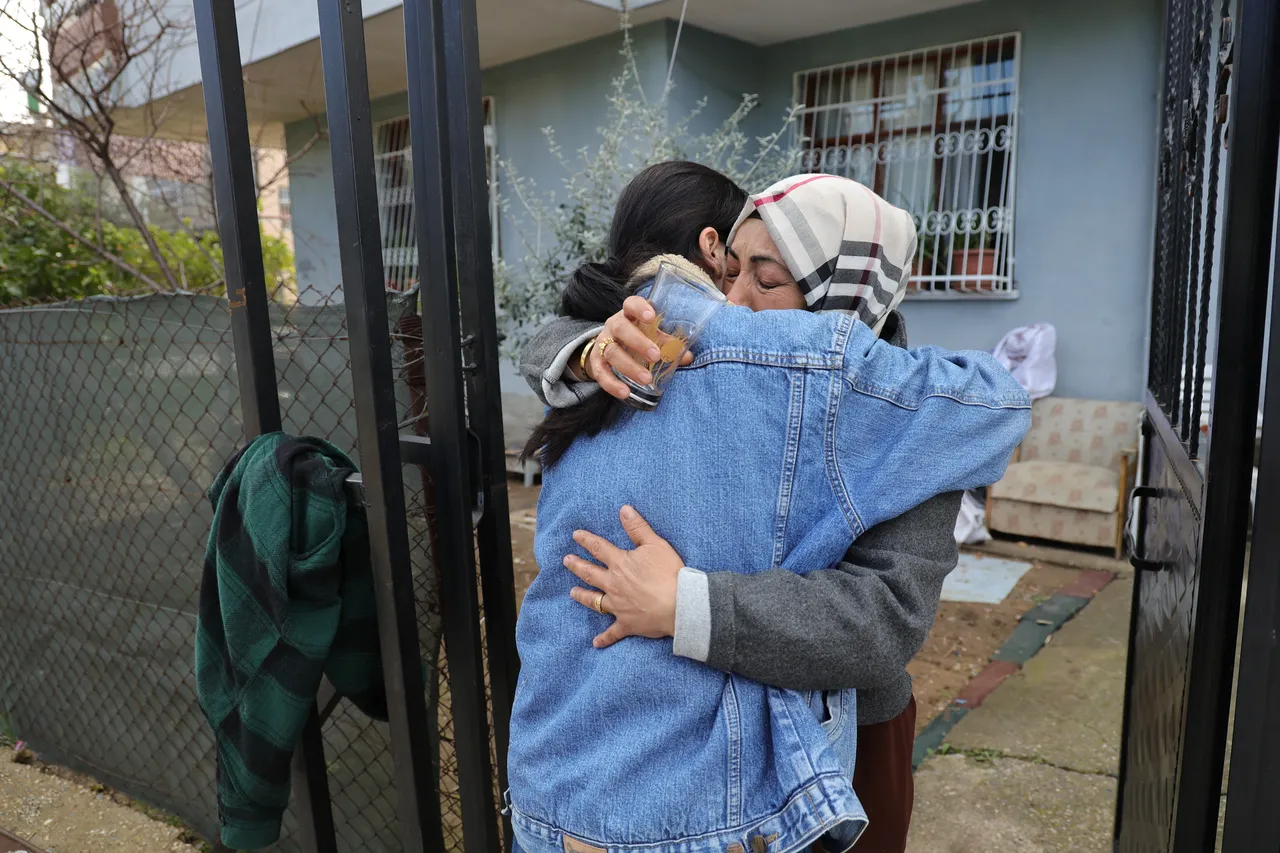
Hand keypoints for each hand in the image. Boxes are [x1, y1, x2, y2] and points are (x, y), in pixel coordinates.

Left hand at [564, 506, 683, 648]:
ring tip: (572, 592)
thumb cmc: (669, 573)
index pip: (598, 548)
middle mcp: (614, 584)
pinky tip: (595, 643)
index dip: (586, 540)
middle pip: (590, 573)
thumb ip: (638, 527)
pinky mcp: (627, 624)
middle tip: (566, 561)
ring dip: (582, 596)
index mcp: (621, 564)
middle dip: (577, 566)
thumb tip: (624, 509)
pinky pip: (612, 633)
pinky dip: (603, 638)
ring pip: (594, 600)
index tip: (575, 535)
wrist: (679, 604)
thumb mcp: (655, 544)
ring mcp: (618, 606)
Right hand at [586, 296, 694, 399]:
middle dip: (638, 343)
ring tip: (646, 379)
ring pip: (612, 352)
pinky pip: (601, 373)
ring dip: (629, 367)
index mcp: (629, 314)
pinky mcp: (596, 361)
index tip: (651, 317)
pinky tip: (625, 393)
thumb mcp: (651, 334)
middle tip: (655, 356)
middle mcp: (614, 326)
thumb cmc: (638, 336)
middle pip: (621, 329)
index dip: (639, 308)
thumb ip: (668, 343)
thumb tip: (687, 356)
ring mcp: (603, 343)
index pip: (631, 304)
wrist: (609, 346)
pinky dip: (612, 384)